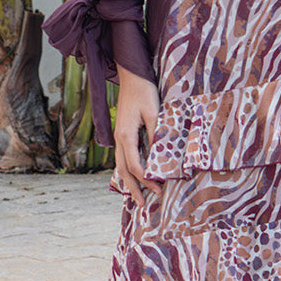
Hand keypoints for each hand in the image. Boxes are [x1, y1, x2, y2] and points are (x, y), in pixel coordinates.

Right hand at [113, 65, 163, 208]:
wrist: (132, 76)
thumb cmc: (144, 92)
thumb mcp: (153, 113)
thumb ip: (156, 134)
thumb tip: (161, 156)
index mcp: (126, 136)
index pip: (135, 166)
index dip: (147, 180)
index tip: (159, 189)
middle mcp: (119, 139)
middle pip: (124, 170)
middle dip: (133, 188)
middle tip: (142, 205)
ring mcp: (119, 136)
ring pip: (121, 165)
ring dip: (129, 182)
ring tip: (136, 197)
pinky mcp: (123, 133)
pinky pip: (124, 157)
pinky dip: (129, 170)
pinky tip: (135, 176)